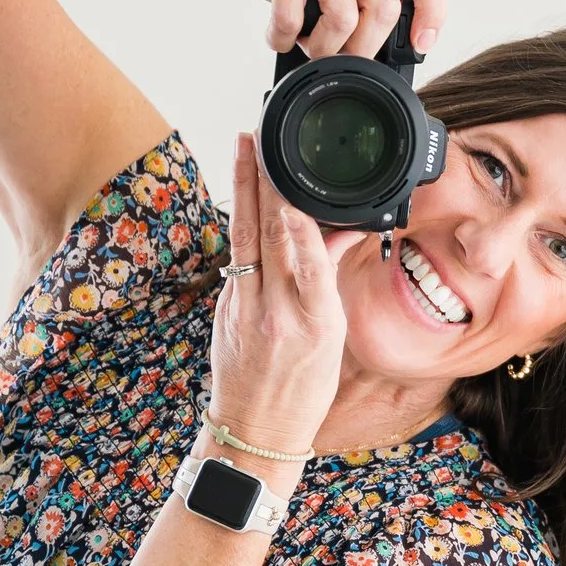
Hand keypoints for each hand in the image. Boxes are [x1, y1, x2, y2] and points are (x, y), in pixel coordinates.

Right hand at [181, 0, 447, 60]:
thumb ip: (354, 0)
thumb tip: (373, 56)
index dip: (434, 10)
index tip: (421, 44)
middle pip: (384, 10)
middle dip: (361, 50)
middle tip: (335, 58)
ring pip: (344, 18)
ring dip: (322, 48)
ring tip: (303, 43)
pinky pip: (294, 18)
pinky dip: (283, 39)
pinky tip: (276, 34)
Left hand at [206, 132, 369, 455]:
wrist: (256, 430)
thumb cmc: (304, 388)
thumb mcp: (333, 336)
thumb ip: (328, 278)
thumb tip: (341, 228)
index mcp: (316, 320)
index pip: (302, 249)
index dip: (293, 201)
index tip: (289, 163)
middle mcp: (277, 312)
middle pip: (269, 233)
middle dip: (263, 179)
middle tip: (258, 135)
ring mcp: (244, 309)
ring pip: (245, 236)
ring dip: (243, 187)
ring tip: (243, 146)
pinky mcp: (224, 309)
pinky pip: (238, 256)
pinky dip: (242, 220)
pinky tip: (244, 193)